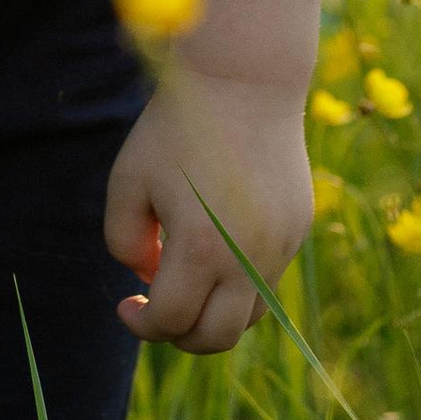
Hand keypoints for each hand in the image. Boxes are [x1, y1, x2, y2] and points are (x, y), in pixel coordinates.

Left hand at [104, 67, 313, 354]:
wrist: (245, 81)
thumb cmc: (177, 127)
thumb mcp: (128, 180)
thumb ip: (123, 239)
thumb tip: (148, 276)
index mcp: (200, 249)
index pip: (170, 321)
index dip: (140, 324)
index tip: (126, 304)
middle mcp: (247, 258)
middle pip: (215, 338)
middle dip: (179, 334)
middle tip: (156, 307)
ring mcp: (280, 246)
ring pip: (248, 317)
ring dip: (213, 315)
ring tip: (187, 283)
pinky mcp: (297, 230)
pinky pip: (267, 280)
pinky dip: (239, 283)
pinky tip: (216, 247)